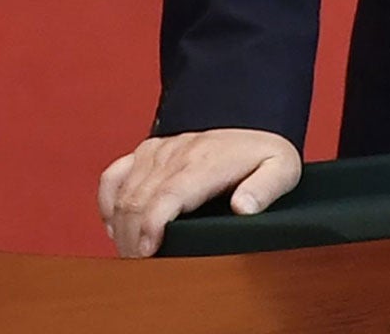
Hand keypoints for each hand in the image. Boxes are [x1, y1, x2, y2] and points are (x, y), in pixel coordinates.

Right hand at [97, 128, 301, 257]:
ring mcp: (159, 151)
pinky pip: (114, 176)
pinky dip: (108, 204)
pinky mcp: (147, 152)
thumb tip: (243, 208)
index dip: (151, 226)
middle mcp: (177, 153)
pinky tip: (115, 227)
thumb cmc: (265, 154)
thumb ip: (266, 189)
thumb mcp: (282, 170)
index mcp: (206, 162)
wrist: (253, 123)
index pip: (167, 195)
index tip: (148, 253)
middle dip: (133, 238)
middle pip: (138, 200)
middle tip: (141, 267)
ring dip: (121, 227)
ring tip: (132, 255)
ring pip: (123, 192)